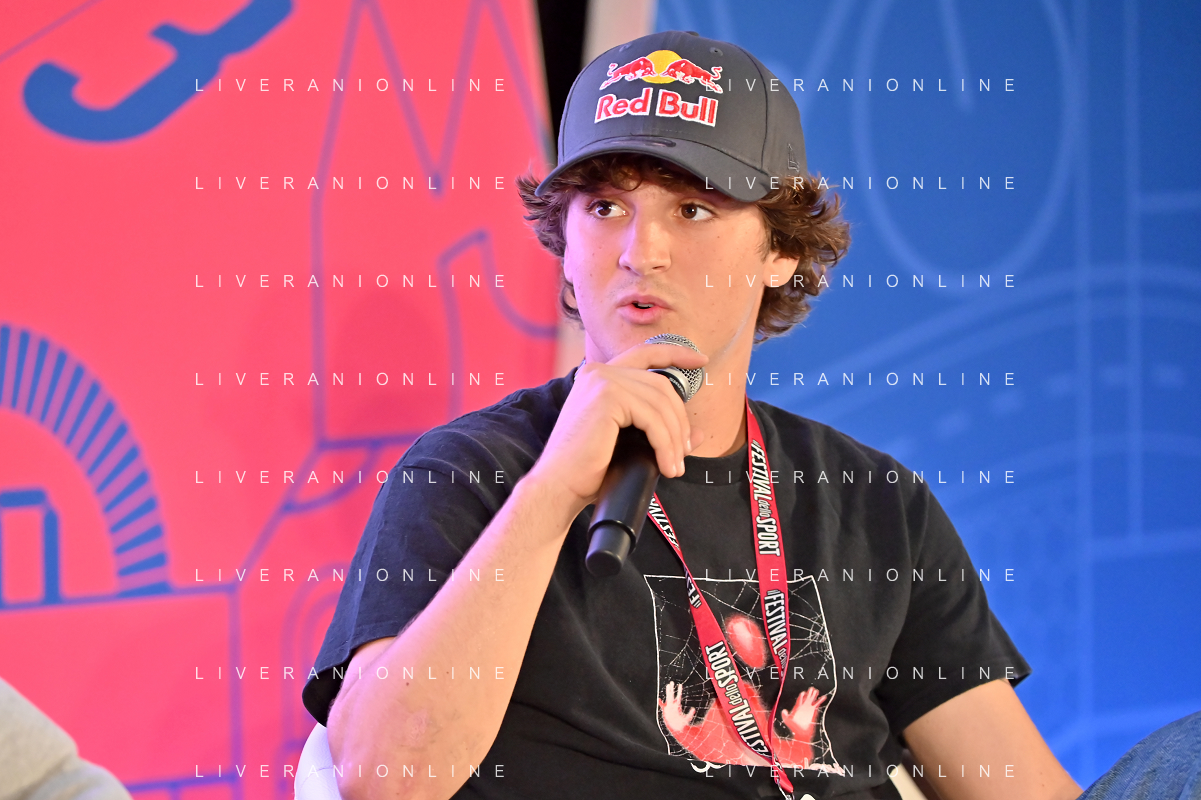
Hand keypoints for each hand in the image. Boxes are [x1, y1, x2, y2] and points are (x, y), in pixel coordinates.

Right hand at [526, 341, 707, 515]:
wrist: (560, 487)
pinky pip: (653, 418)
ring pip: (661, 404)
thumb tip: (699, 434)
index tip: (701, 360)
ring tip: (675, 466)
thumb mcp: (630, 444)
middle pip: (661, 386)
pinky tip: (665, 464)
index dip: (676, 353)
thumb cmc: (588, 469)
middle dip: (679, 421)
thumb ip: (660, 432)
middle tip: (683, 452)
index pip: (645, 353)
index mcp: (599, 377)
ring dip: (674, 438)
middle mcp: (598, 371)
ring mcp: (602, 380)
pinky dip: (665, 444)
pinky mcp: (607, 396)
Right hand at [658, 680, 697, 731]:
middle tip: (671, 682)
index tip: (680, 685)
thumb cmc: (682, 724)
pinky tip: (659, 699)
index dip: (679, 690)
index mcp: (678, 706)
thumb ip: (690, 714)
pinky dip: (660, 702)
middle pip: (672, 695)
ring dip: (667, 692)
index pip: (678, 696)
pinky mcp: (665, 711)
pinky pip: (662, 705)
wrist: (676, 728)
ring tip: (667, 686)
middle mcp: (673, 705)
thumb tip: (693, 709)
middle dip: (672, 689)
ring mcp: (669, 707)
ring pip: (667, 698)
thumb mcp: (687, 718)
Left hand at [781, 687, 826, 738]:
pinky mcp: (813, 712)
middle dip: (809, 693)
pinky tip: (823, 697)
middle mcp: (803, 707)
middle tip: (812, 688)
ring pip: (812, 700)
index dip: (802, 695)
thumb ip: (784, 714)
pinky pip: (817, 705)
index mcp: (797, 708)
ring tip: (816, 690)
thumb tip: (784, 710)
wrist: (802, 734)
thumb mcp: (787, 720)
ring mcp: (809, 709)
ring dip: (814, 695)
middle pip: (806, 698)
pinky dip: (820, 700)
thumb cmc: (794, 728)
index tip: (803, 692)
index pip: (800, 699)